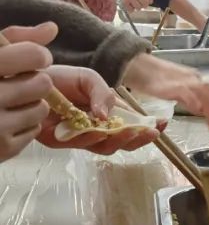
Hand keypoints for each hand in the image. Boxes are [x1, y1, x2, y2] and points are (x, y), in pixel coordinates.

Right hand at [0, 24, 55, 161]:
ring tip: (7, 103)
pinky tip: (4, 121)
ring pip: (41, 108)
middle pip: (43, 83)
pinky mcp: (2, 148)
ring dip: (31, 105)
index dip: (37, 56)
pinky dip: (24, 125)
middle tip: (14, 84)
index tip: (30, 59)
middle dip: (34, 82)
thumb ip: (15, 39)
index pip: (34, 55)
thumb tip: (52, 28)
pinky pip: (34, 130)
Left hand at [35, 65, 161, 154]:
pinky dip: (90, 138)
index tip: (163, 125)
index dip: (147, 128)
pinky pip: (79, 145)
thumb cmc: (59, 77)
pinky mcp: (59, 141)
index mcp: (106, 113)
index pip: (131, 125)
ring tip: (126, 131)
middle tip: (149, 133)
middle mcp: (95, 127)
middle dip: (138, 139)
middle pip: (121, 142)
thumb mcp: (88, 78)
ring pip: (104, 148)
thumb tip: (108, 116)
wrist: (28, 78)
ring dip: (118, 140)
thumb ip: (103, 94)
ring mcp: (78, 136)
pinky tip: (96, 130)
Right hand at [121, 54, 208, 131]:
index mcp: (196, 81)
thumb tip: (202, 110)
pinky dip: (192, 101)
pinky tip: (198, 110)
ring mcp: (183, 82)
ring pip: (203, 94)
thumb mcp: (177, 90)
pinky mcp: (171, 85)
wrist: (137, 65)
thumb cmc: (155, 79)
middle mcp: (193, 80)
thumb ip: (190, 99)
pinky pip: (184, 93)